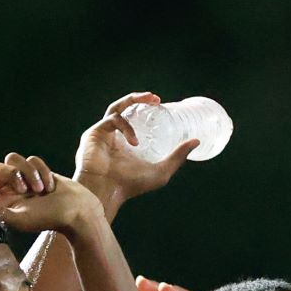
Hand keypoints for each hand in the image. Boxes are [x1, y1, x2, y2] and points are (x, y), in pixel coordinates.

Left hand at [0, 152, 103, 236]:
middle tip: (22, 189)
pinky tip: (50, 186)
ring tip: (39, 190)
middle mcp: (7, 187)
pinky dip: (41, 171)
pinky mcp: (36, 169)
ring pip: (12, 158)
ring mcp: (22, 176)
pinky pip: (31, 159)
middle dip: (7, 173)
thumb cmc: (48, 218)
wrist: (76, 211)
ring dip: (27, 172)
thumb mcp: (19, 219)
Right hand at [75, 92, 199, 215]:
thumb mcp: (161, 171)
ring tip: (151, 102)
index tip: (161, 104)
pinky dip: (126, 128)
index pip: (133, 118)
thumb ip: (177, 157)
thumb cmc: (131, 186)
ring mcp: (101, 133)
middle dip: (139, 99)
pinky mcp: (93, 133)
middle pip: (123, 108)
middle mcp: (112, 135)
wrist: (107, 192)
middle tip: (156, 98)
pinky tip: (135, 142)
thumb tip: (196, 141)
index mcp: (125, 142)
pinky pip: (112, 121)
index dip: (145, 108)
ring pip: (116, 109)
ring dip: (133, 102)